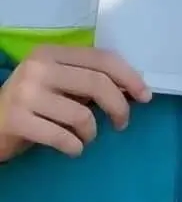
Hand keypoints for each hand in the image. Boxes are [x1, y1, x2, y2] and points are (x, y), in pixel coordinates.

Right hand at [0, 45, 149, 161]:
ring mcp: (25, 93)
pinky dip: (75, 147)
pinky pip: (64, 138)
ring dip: (91, 133)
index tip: (145, 96)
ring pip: (82, 115)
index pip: (102, 59)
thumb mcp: (60, 85)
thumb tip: (134, 89)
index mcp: (51, 53)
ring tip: (83, 137)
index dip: (130, 77)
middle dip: (119, 108)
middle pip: (98, 84)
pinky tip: (71, 147)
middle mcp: (37, 68)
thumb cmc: (34, 105)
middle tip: (121, 124)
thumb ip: (89, 81)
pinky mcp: (17, 119)